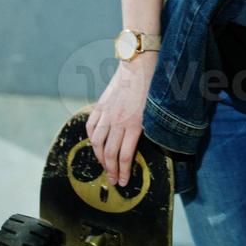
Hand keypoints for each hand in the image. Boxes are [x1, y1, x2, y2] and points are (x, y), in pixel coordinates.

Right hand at [85, 52, 158, 187]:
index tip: (124, 182)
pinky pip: (91, 126)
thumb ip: (146, 127)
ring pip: (97, 142)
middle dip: (111, 170)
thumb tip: (141, 143)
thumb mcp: (154, 110)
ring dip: (99, 158)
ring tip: (104, 166)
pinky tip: (94, 144)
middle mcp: (118, 122)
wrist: (138, 63)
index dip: (124, 172)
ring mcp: (107, 113)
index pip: (125, 156)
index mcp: (134, 124)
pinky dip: (91, 138)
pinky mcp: (100, 105)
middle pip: (110, 153)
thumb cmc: (151, 85)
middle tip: (113, 181)